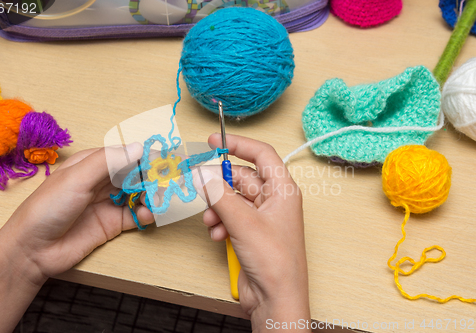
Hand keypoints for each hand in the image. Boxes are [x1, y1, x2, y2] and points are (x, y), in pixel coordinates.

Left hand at [0, 143, 154, 331]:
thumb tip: (139, 147)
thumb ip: (109, 162)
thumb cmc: (48, 207)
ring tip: (158, 201)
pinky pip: (137, 215)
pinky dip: (146, 214)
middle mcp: (104, 181)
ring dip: (153, 195)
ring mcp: (110, 203)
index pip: (128, 155)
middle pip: (137, 174)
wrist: (33, 250)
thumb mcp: (77, 179)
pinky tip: (147, 215)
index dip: (148, 156)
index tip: (168, 159)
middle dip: (154, 177)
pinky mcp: (114, 224)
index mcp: (93, 164)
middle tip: (170, 182)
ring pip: (141, 194)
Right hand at [195, 134, 309, 331]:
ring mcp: (261, 217)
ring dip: (217, 207)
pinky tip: (217, 234)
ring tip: (211, 221)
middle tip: (200, 188)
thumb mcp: (244, 223)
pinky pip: (230, 216)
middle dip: (219, 184)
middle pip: (241, 177)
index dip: (238, 144)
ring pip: (232, 198)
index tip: (214, 141)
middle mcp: (273, 200)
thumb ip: (220, 196)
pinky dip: (220, 221)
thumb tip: (202, 175)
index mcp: (282, 190)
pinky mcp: (250, 232)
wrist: (275, 299)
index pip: (262, 154)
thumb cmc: (274, 261)